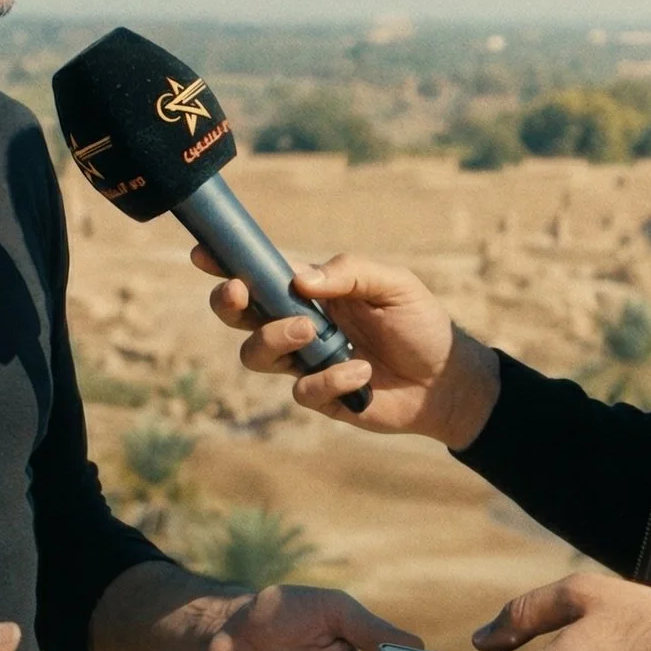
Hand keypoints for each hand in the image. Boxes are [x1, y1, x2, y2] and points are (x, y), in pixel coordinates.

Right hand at [194, 249, 500, 447]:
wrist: (447, 379)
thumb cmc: (420, 323)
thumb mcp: (393, 284)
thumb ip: (349, 273)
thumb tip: (298, 279)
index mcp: (310, 291)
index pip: (259, 273)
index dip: (226, 263)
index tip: (204, 254)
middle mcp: (298, 324)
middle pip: (239, 315)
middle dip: (228, 302)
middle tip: (239, 292)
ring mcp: (305, 362)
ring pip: (255, 355)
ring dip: (274, 339)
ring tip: (313, 331)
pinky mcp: (320, 396)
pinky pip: (302, 390)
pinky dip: (330, 378)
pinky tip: (362, 373)